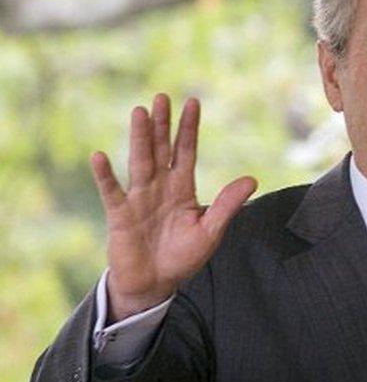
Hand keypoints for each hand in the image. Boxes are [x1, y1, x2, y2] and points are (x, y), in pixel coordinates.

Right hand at [91, 94, 256, 321]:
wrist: (155, 284)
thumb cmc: (183, 257)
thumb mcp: (210, 231)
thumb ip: (227, 205)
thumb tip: (251, 180)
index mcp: (182, 189)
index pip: (186, 151)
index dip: (189, 128)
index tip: (192, 102)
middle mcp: (160, 187)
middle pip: (161, 149)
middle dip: (162, 124)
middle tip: (161, 97)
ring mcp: (139, 198)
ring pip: (140, 161)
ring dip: (139, 137)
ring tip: (139, 112)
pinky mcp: (120, 215)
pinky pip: (112, 192)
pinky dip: (105, 175)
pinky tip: (99, 156)